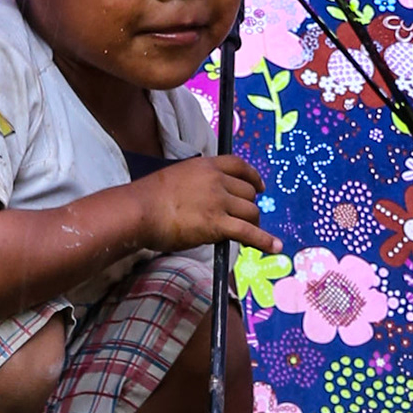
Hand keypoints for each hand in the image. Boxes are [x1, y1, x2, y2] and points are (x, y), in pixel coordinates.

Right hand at [133, 155, 281, 255]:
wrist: (138, 211)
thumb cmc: (148, 199)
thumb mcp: (176, 179)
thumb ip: (195, 185)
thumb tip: (207, 202)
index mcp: (205, 166)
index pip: (238, 166)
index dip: (253, 177)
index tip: (259, 187)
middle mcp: (216, 180)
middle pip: (248, 192)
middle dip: (250, 206)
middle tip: (247, 220)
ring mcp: (218, 201)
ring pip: (251, 212)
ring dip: (254, 224)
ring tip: (252, 235)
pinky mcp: (217, 224)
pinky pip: (249, 232)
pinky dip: (265, 241)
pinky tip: (275, 247)